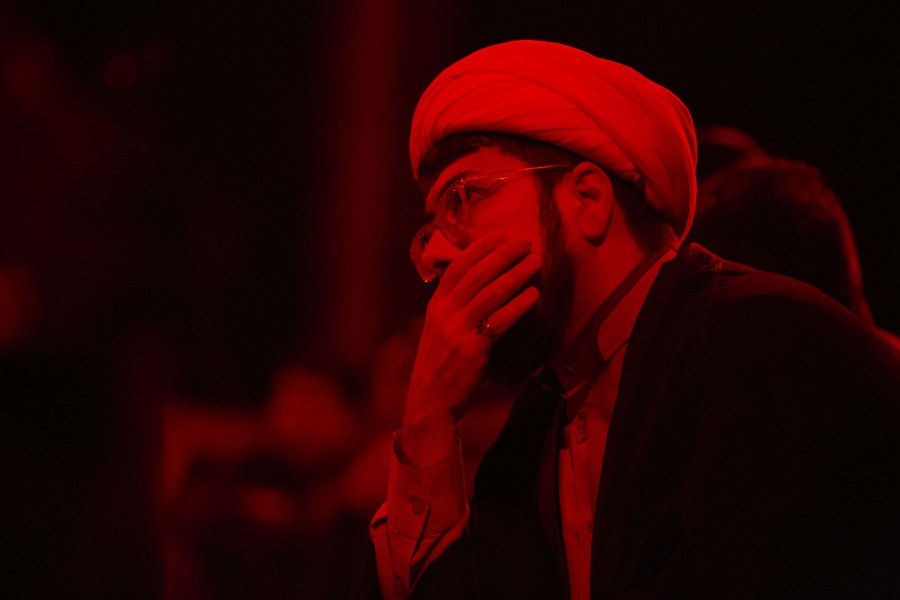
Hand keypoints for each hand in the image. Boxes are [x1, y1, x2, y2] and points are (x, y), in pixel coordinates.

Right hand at [399, 235, 541, 466]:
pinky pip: (499, 321)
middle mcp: (444, 314)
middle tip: (525, 242)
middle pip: (477, 275)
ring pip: (490, 294)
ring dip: (515, 274)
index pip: (457, 267)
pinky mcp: (472, 350)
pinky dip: (518, 306)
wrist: (431, 401)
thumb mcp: (441, 331)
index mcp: (436, 306)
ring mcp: (457, 331)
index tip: (500, 235)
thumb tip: (484, 285)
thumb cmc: (441, 366)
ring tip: (535, 262)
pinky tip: (533, 296)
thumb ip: (456, 308)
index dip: (479, 249)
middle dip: (502, 255)